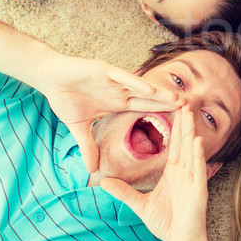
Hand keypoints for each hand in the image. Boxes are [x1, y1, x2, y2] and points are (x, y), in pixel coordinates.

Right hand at [37, 53, 182, 172]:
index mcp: (119, 102)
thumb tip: (91, 169)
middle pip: (151, 98)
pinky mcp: (104, 70)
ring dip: (159, 94)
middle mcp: (121, 90)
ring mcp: (114, 79)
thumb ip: (88, 146)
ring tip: (177, 100)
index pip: (146, 109)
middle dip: (169, 104)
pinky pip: (123, 78)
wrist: (49, 77)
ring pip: (141, 87)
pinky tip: (150, 89)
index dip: (163, 114)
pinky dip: (136, 83)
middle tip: (191, 111)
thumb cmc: (65, 97)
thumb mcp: (80, 127)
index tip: (179, 123)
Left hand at [101, 107, 208, 240]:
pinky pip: (198, 169)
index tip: (170, 108)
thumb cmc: (166, 223)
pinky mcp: (199, 190)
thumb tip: (103, 181)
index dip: (173, 126)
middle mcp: (185, 171)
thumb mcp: (140, 204)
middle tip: (182, 100)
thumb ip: (123, 192)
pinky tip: (196, 142)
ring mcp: (193, 179)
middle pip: (183, 141)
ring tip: (189, 113)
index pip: (173, 144)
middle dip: (183, 121)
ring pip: (191, 151)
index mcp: (173, 172)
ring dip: (190, 131)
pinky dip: (198, 156)